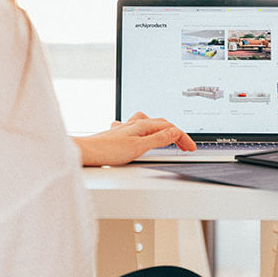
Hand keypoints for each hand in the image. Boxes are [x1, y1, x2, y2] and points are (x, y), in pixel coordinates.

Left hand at [71, 112, 195, 165]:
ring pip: (149, 124)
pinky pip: (137, 129)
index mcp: (142, 125)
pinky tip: (142, 136)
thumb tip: (175, 132)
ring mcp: (126, 129)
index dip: (182, 138)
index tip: (191, 147)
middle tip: (185, 146)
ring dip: (162, 130)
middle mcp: (134, 124)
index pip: (169, 128)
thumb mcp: (138, 147)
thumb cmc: (107, 150)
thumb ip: (158, 139)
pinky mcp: (118, 136)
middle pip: (161, 124)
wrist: (85, 152)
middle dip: (176, 134)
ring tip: (169, 137)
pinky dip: (146, 132)